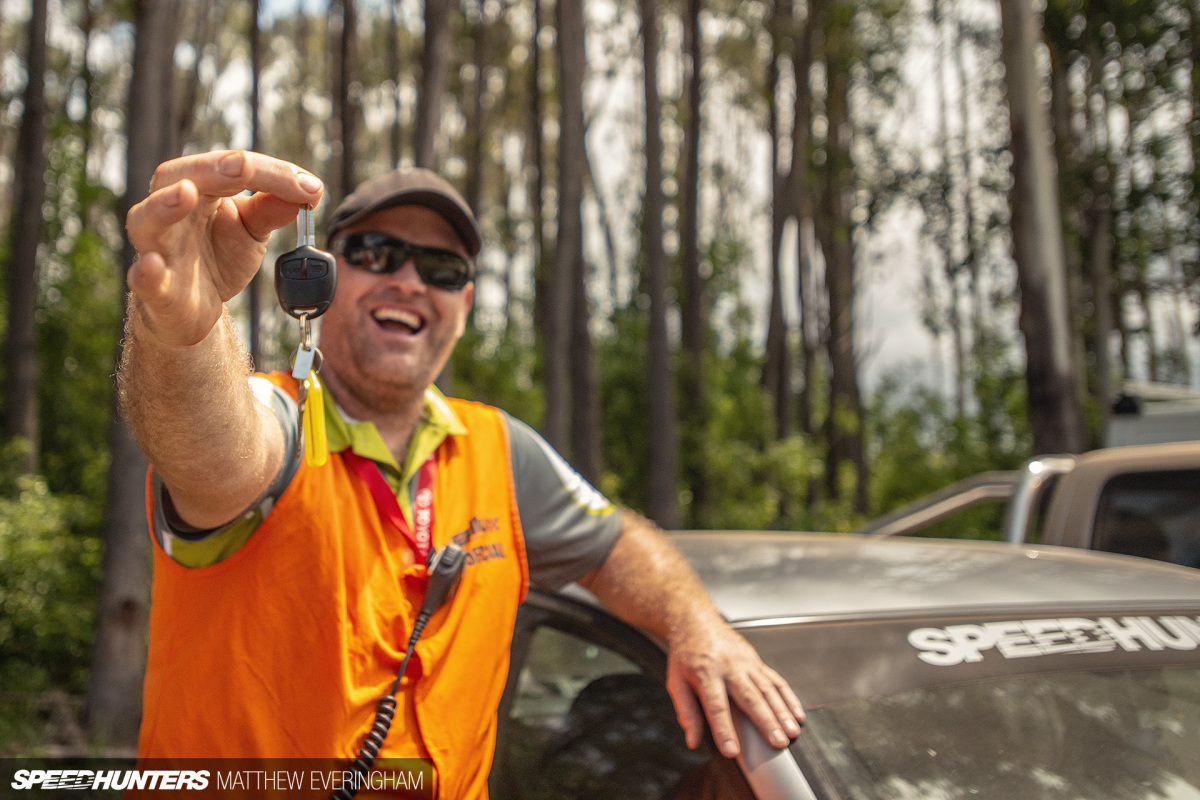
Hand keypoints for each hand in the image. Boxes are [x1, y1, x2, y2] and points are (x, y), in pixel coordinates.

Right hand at [125, 150, 323, 346]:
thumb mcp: (251, 230)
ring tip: (185, 194)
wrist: (196, 308)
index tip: (311, 189)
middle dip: (213, 170)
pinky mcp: (154, 289)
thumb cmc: (218, 256)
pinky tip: (152, 266)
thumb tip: (310, 190)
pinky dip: (146, 273)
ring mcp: (158, 248)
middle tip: (243, 167)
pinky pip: (142, 278)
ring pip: (147, 219)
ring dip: (165, 206)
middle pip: (181, 176)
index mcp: (198, 189)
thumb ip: (273, 209)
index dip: (271, 173)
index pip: (231, 167)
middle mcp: (171, 211)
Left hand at [665, 620, 804, 758]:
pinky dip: (789, 697)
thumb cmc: (686, 654)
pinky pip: (776, 680)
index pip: (716, 706)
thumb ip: (686, 711)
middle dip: (765, 721)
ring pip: (768, 689)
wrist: (697, 622)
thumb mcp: (675, 681)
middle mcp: (729, 667)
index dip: (724, 730)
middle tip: (777, 742)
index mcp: (705, 673)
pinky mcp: (756, 661)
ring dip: (782, 711)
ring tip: (792, 732)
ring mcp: (746, 663)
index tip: (732, 751)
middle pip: (750, 697)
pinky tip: (797, 713)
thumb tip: (692, 740)